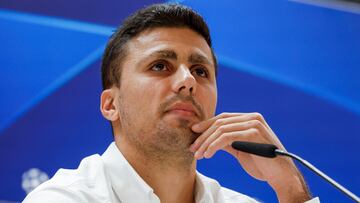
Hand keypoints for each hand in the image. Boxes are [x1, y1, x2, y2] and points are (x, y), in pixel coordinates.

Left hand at [190, 112, 310, 201]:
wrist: (280, 175)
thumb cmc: (261, 164)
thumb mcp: (240, 149)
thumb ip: (227, 141)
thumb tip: (208, 138)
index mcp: (250, 118)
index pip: (223, 118)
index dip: (206, 125)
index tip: (193, 133)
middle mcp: (252, 117)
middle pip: (220, 123)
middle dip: (203, 136)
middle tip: (192, 148)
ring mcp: (254, 123)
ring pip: (221, 129)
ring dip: (206, 143)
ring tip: (198, 154)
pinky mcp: (253, 132)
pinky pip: (226, 137)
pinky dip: (214, 146)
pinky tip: (208, 154)